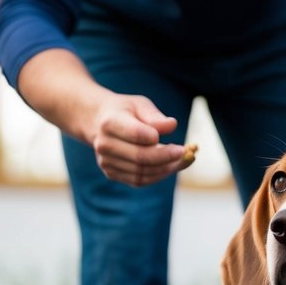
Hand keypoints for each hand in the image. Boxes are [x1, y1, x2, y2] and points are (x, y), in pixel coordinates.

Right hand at [15, 49, 194, 187]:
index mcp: (110, 122)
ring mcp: (106, 161)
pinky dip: (158, 175)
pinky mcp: (111, 173)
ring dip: (166, 169)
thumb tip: (172, 125)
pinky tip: (171, 167)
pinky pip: (139, 180)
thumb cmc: (125, 111)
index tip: (179, 143)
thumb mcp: (139, 104)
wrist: (97, 121)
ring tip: (184, 160)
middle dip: (167, 158)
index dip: (157, 139)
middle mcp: (104, 143)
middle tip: (187, 154)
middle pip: (140, 157)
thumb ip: (155, 116)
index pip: (136, 133)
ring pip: (141, 172)